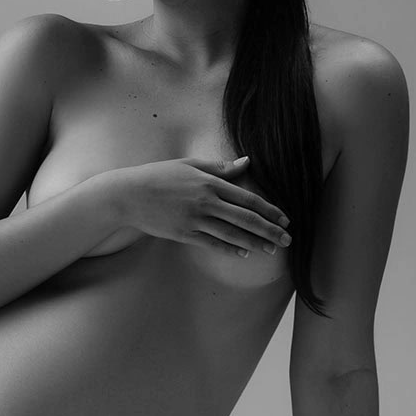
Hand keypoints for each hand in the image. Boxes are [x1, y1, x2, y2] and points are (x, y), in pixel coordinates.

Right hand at [112, 155, 289, 256]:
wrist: (129, 195)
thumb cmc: (159, 176)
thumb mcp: (189, 164)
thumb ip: (220, 167)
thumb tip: (247, 162)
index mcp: (209, 182)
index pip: (247, 198)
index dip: (269, 210)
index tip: (284, 219)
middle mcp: (205, 201)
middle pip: (245, 218)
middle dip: (269, 230)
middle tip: (287, 240)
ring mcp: (194, 219)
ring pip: (231, 233)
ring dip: (254, 242)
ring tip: (270, 249)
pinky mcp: (184, 233)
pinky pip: (212, 243)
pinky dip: (229, 249)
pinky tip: (243, 253)